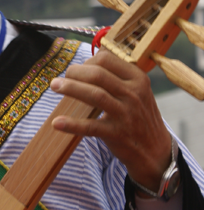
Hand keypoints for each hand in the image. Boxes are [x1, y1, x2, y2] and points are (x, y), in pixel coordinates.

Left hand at [49, 48, 171, 192]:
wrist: (155, 150)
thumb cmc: (139, 117)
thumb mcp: (137, 92)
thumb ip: (117, 79)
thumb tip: (84, 68)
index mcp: (137, 78)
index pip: (107, 60)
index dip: (87, 62)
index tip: (78, 70)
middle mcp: (133, 93)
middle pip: (98, 74)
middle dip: (74, 73)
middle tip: (60, 80)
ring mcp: (126, 113)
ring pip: (94, 95)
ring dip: (70, 88)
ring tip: (54, 86)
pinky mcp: (117, 133)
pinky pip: (91, 126)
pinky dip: (72, 124)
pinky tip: (57, 122)